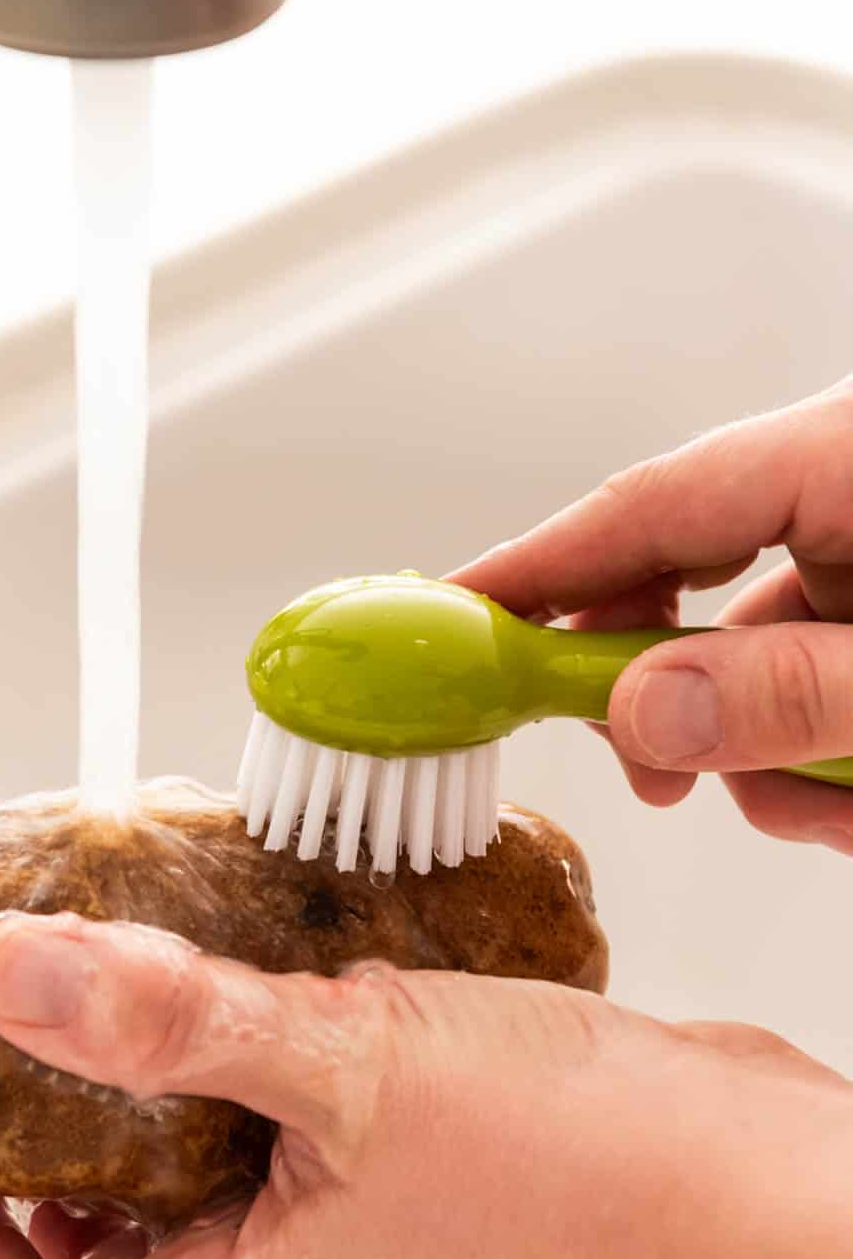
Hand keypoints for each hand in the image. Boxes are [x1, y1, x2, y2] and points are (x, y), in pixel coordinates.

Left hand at [0, 913, 852, 1258]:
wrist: (737, 1173)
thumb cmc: (574, 1165)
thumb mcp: (339, 1065)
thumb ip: (169, 1017)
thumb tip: (10, 974)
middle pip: (100, 1245)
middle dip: (42, 1140)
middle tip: (21, 1019)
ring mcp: (342, 1236)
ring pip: (193, 1173)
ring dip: (148, 1081)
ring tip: (133, 969)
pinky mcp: (396, 1174)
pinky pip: (277, 1125)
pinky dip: (240, 1054)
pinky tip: (257, 961)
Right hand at [453, 377, 852, 852]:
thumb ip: (788, 693)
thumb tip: (641, 715)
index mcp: (847, 455)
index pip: (646, 507)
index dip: (535, 570)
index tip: (446, 628)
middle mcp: (843, 488)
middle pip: (681, 576)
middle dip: (660, 693)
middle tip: (653, 774)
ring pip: (751, 644)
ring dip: (761, 743)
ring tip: (826, 803)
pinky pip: (809, 667)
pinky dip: (811, 742)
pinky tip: (852, 788)